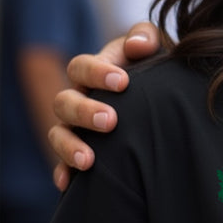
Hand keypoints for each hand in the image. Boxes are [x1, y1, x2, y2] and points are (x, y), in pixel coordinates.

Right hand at [49, 23, 162, 190]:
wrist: (164, 100)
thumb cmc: (155, 71)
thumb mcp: (154, 51)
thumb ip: (145, 38)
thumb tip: (138, 45)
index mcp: (93, 72)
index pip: (81, 67)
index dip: (97, 73)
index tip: (123, 82)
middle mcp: (78, 98)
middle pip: (64, 102)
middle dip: (84, 111)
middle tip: (110, 121)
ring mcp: (75, 127)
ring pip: (58, 133)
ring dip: (70, 146)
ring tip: (89, 159)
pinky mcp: (78, 151)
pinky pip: (61, 164)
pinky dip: (63, 172)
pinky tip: (69, 184)